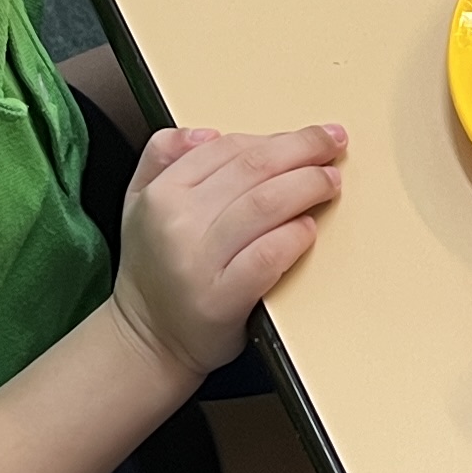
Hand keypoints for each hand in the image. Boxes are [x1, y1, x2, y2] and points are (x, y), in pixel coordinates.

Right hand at [112, 122, 347, 374]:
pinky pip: (269, 255)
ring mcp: (199, 261)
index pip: (229, 148)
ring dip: (308, 185)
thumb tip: (209, 132)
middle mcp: (177, 222)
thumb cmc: (154, 269)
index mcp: (161, 193)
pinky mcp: (222, 299)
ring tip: (330, 182)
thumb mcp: (138, 201)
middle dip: (303, 150)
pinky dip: (295, 235)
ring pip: (266, 204)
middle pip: (254, 168)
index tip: (310, 135)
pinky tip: (310, 227)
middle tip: (334, 145)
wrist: (147, 340)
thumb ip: (163, 155)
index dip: (276, 137)